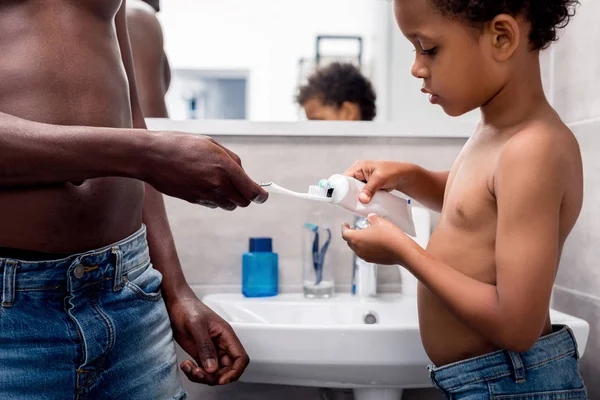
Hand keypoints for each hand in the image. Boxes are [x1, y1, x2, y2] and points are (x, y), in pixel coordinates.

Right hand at [145, 132, 267, 209]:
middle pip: (242, 202)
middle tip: (240, 186)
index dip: (261, 196)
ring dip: (230, 198)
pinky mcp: (195, 200)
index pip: (251, 191)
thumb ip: (231, 160)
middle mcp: (217, 184)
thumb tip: (244, 174)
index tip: (263, 196)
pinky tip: (204, 183)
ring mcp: (205, 195)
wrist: (151, 156)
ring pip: (228, 206)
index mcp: (225, 167)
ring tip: (219, 182)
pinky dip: (215, 198)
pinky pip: (213, 204)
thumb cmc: (181, 144)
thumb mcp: (211, 144)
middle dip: (245, 196)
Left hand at [165, 287, 248, 385]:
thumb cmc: (187, 307)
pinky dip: (194, 373)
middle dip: (214, 376)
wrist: (174, 304)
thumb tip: (212, 368)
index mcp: (226, 335)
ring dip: (203, 376)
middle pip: (228, 369)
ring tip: (189, 368)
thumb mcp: (197, 325)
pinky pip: (203, 370)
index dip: (234, 372)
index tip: (221, 379)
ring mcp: (210, 350)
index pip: (240, 358)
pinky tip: (185, 365)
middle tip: (199, 372)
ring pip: (215, 372)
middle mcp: (221, 344)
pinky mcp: (200, 354)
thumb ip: (205, 347)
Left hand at [341, 214, 414, 264]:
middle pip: (349, 242)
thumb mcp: (379, 221)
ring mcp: (365, 256)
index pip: (344, 233)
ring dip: (358, 242)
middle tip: (353, 229)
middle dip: (350, 234)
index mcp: (356, 238)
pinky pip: (365, 253)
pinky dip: (365, 247)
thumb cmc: (389, 236)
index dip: (344, 228)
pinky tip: (373, 242)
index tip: (344, 224)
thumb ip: (372, 218)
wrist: (402, 250)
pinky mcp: (372, 260)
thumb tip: (370, 217)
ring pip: (357, 248)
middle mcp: (358, 249)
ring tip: (364, 235)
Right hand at [344, 160, 416, 203]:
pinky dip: (362, 199)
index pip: (345, 177)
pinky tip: (362, 205)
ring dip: (356, 198)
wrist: (403, 176)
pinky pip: (361, 194)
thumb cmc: (393, 171)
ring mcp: (363, 181)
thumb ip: (370, 189)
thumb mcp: (379, 179)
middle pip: (348, 186)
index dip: (342, 187)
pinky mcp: (367, 187)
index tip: (341, 197)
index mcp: (359, 167)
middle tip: (350, 203)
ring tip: (356, 205)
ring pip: (354, 191)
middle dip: (349, 195)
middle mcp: (359, 173)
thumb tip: (361, 199)